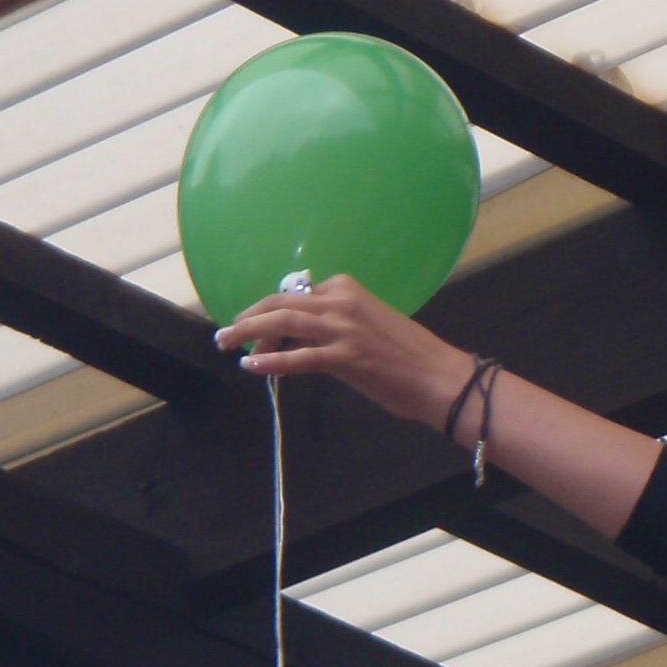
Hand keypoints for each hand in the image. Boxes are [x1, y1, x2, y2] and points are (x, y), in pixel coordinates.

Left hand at [216, 276, 471, 427]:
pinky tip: (252, 366)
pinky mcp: (345, 357)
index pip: (296, 295)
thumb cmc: (411, 358)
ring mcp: (343, 328)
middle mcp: (341, 301)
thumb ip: (338, 326)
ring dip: (248, 333)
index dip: (269, 313)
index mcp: (347, 289)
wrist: (440, 377)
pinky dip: (271, 362)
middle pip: (281, 303)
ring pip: (283, 323)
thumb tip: (309, 340)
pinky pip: (298, 357)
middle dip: (248, 317)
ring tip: (226, 343)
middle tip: (226, 331)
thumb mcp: (370, 327)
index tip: (256, 332)